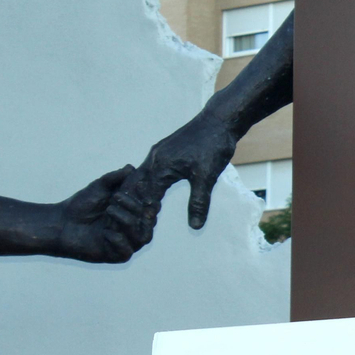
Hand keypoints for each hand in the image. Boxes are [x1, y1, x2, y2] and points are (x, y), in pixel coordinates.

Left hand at [54, 165, 158, 263]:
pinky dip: (119, 240)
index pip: (150, 208)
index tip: (140, 186)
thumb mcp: (99, 187)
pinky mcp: (115, 255)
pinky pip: (126, 251)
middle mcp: (132, 229)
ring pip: (142, 237)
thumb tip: (131, 167)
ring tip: (109, 210)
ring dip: (128, 221)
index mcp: (133, 213)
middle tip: (117, 197)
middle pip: (149, 222)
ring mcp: (126, 243)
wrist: (60, 223)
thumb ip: (115, 178)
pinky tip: (106, 232)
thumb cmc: (80, 205)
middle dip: (135, 207)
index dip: (149, 198)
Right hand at [128, 109, 238, 228]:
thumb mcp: (207, 176)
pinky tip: (152, 199)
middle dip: (134, 209)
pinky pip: (149, 174)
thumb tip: (194, 226)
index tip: (144, 234)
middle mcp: (153, 159)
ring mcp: (158, 155)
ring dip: (139, 199)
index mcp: (160, 166)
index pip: (145, 197)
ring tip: (141, 219)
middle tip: (135, 230)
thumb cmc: (213, 145)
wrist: (220, 120)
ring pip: (140, 180)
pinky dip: (147, 188)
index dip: (144, 217)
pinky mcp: (164, 153)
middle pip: (135, 188)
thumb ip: (199, 201)